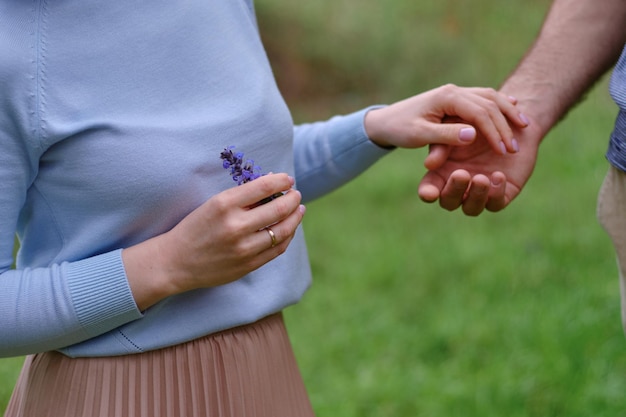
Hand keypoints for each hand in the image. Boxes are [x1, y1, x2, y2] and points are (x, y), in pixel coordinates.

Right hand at [123, 173, 304, 309]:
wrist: (175, 262)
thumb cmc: (195, 228)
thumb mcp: (212, 205)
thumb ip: (242, 197)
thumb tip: (272, 183)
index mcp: (224, 204)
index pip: (262, 187)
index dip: (281, 181)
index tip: (288, 178)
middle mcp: (235, 225)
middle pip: (278, 209)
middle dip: (292, 198)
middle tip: (296, 194)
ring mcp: (243, 247)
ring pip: (283, 230)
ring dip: (295, 217)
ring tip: (298, 209)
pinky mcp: (248, 264)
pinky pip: (277, 249)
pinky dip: (287, 236)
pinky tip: (289, 228)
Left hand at [364, 84, 528, 153]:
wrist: (386, 119)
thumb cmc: (400, 128)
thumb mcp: (419, 135)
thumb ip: (445, 136)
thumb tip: (473, 135)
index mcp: (446, 97)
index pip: (478, 112)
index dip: (493, 131)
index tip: (504, 150)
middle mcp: (454, 91)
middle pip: (489, 104)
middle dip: (504, 125)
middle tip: (515, 147)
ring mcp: (457, 93)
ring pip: (491, 98)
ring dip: (508, 112)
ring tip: (524, 127)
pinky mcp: (458, 98)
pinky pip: (486, 99)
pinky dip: (501, 106)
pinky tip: (514, 111)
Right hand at [417, 114, 542, 214]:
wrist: (509, 120)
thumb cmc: (475, 122)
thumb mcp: (454, 130)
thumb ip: (443, 145)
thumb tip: (429, 164)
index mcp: (442, 173)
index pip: (429, 189)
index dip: (428, 194)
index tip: (429, 194)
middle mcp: (459, 187)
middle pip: (449, 202)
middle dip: (454, 191)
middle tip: (461, 173)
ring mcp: (480, 192)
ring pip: (472, 208)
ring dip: (475, 195)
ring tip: (482, 178)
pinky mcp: (501, 193)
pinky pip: (496, 203)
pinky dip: (496, 193)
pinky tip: (498, 175)